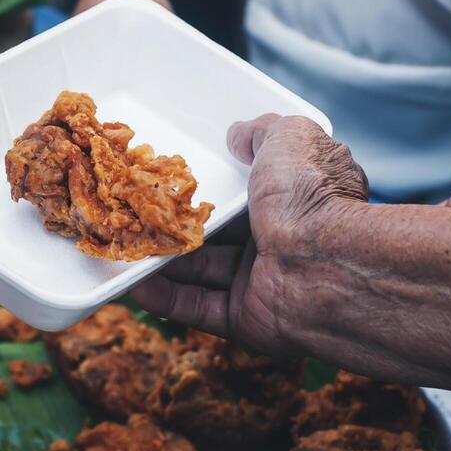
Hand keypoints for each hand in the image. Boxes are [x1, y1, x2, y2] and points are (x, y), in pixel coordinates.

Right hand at [131, 114, 366, 353]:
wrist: (324, 263)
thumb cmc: (311, 195)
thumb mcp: (291, 137)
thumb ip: (262, 131)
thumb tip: (238, 134)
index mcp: (296, 201)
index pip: (252, 191)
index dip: (217, 185)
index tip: (180, 178)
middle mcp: (281, 242)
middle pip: (219, 232)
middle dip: (179, 225)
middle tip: (140, 211)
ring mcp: (264, 282)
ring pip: (202, 270)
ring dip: (163, 259)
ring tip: (126, 243)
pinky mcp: (246, 318)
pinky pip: (198, 307)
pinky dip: (165, 298)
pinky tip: (134, 283)